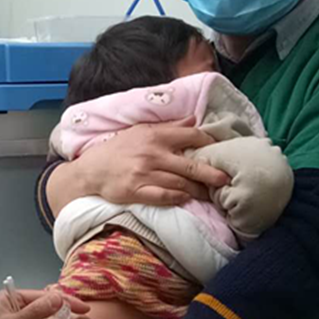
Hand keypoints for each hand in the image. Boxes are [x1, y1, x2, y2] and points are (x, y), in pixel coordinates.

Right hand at [60, 119, 229, 210]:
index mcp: (155, 136)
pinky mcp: (137, 191)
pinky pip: (164, 196)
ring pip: (180, 183)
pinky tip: (187, 198)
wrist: (90, 171)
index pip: (190, 136)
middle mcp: (152, 154)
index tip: (221, 151)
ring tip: (211, 194)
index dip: (208, 143)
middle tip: (227, 179)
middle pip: (190, 165)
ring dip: (198, 190)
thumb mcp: (140, 131)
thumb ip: (168, 127)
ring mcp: (144, 174)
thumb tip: (193, 119)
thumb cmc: (117, 150)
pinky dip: (179, 198)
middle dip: (211, 173)